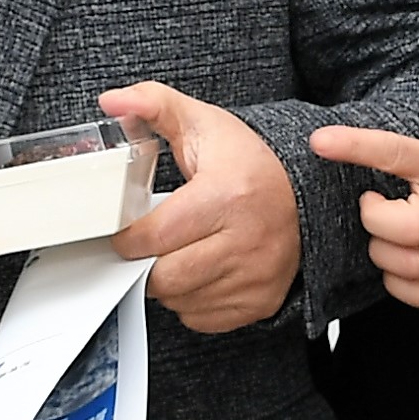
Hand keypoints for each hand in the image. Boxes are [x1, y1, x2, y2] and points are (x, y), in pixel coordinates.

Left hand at [99, 81, 301, 332]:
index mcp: (226, 196)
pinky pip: (202, 318)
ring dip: (169, 282)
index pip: (152, 237)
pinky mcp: (261, 301)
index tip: (127, 230)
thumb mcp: (202, 124)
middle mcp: (246, 241)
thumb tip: (112, 101)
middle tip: (153, 243)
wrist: (305, 193)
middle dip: (147, 262)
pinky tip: (201, 271)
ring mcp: (256, 276)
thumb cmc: (249, 162)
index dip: (128, 237)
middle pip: (164, 277)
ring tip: (181, 252)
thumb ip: (153, 105)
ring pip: (180, 301)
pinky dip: (192, 300)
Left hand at [310, 46, 418, 307]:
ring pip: (401, 263)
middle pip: (398, 228)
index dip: (355, 146)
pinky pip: (413, 292)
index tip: (319, 141)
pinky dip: (398, 281)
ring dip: (383, 248)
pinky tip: (400, 257)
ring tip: (389, 228)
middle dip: (374, 216)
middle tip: (377, 202)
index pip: (396, 153)